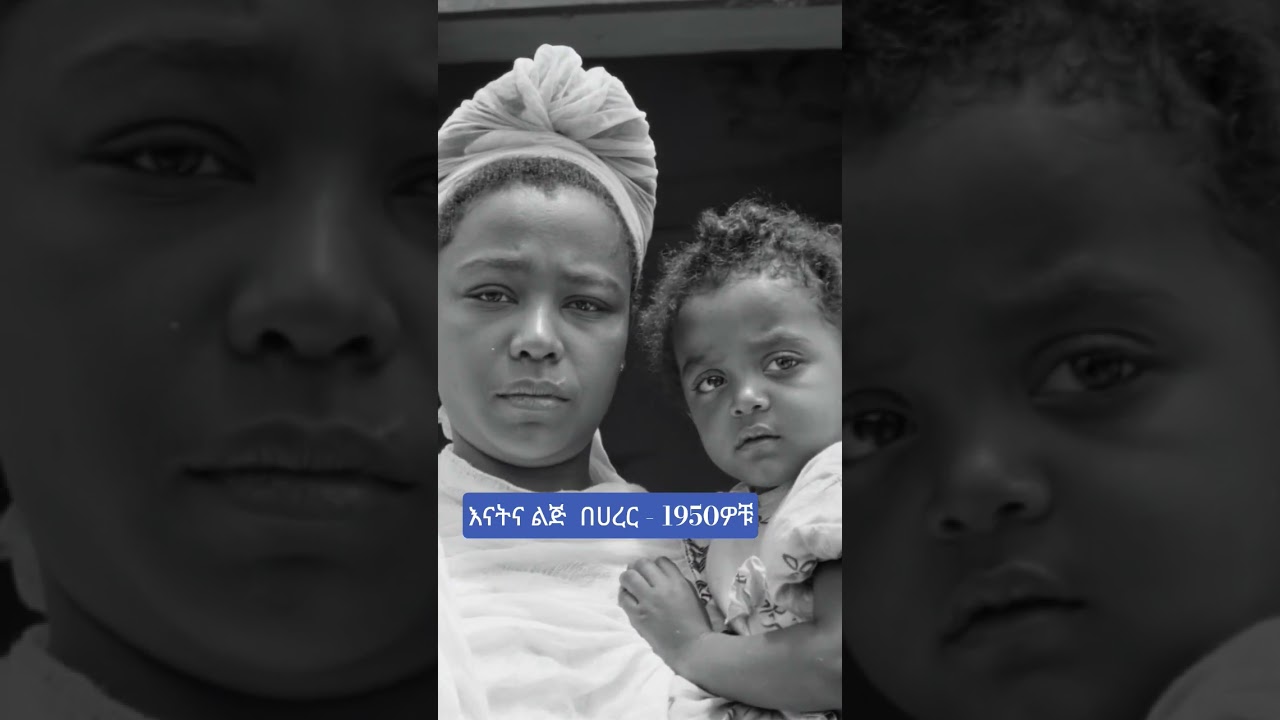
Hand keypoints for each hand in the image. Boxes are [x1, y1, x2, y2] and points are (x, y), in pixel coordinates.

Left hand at [617, 556, 712, 673]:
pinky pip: (623, 597)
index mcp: (678, 582)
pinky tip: (628, 598)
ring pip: (628, 577)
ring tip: (629, 584)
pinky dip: (624, 594)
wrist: (692, 649)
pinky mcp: (637, 616)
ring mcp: (648, 601)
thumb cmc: (697, 625)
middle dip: (639, 567)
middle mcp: (662, 588)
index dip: (656, 565)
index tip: (654, 573)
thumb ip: (678, 583)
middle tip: (638, 574)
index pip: (661, 561)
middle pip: (642, 564)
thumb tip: (661, 576)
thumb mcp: (693, 596)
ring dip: (628, 578)